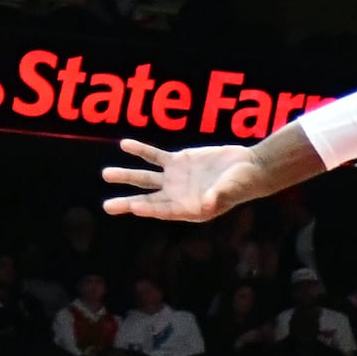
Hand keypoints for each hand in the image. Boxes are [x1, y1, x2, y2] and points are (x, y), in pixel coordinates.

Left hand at [102, 138, 265, 222]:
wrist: (250, 167)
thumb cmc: (243, 183)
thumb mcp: (231, 190)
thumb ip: (218, 195)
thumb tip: (209, 201)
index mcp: (190, 210)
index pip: (165, 210)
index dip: (150, 209)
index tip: (134, 207)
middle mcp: (178, 197)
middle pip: (148, 200)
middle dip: (127, 202)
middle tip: (108, 206)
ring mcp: (175, 180)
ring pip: (146, 179)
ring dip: (126, 176)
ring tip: (106, 175)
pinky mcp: (177, 162)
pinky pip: (154, 157)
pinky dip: (140, 151)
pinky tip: (125, 144)